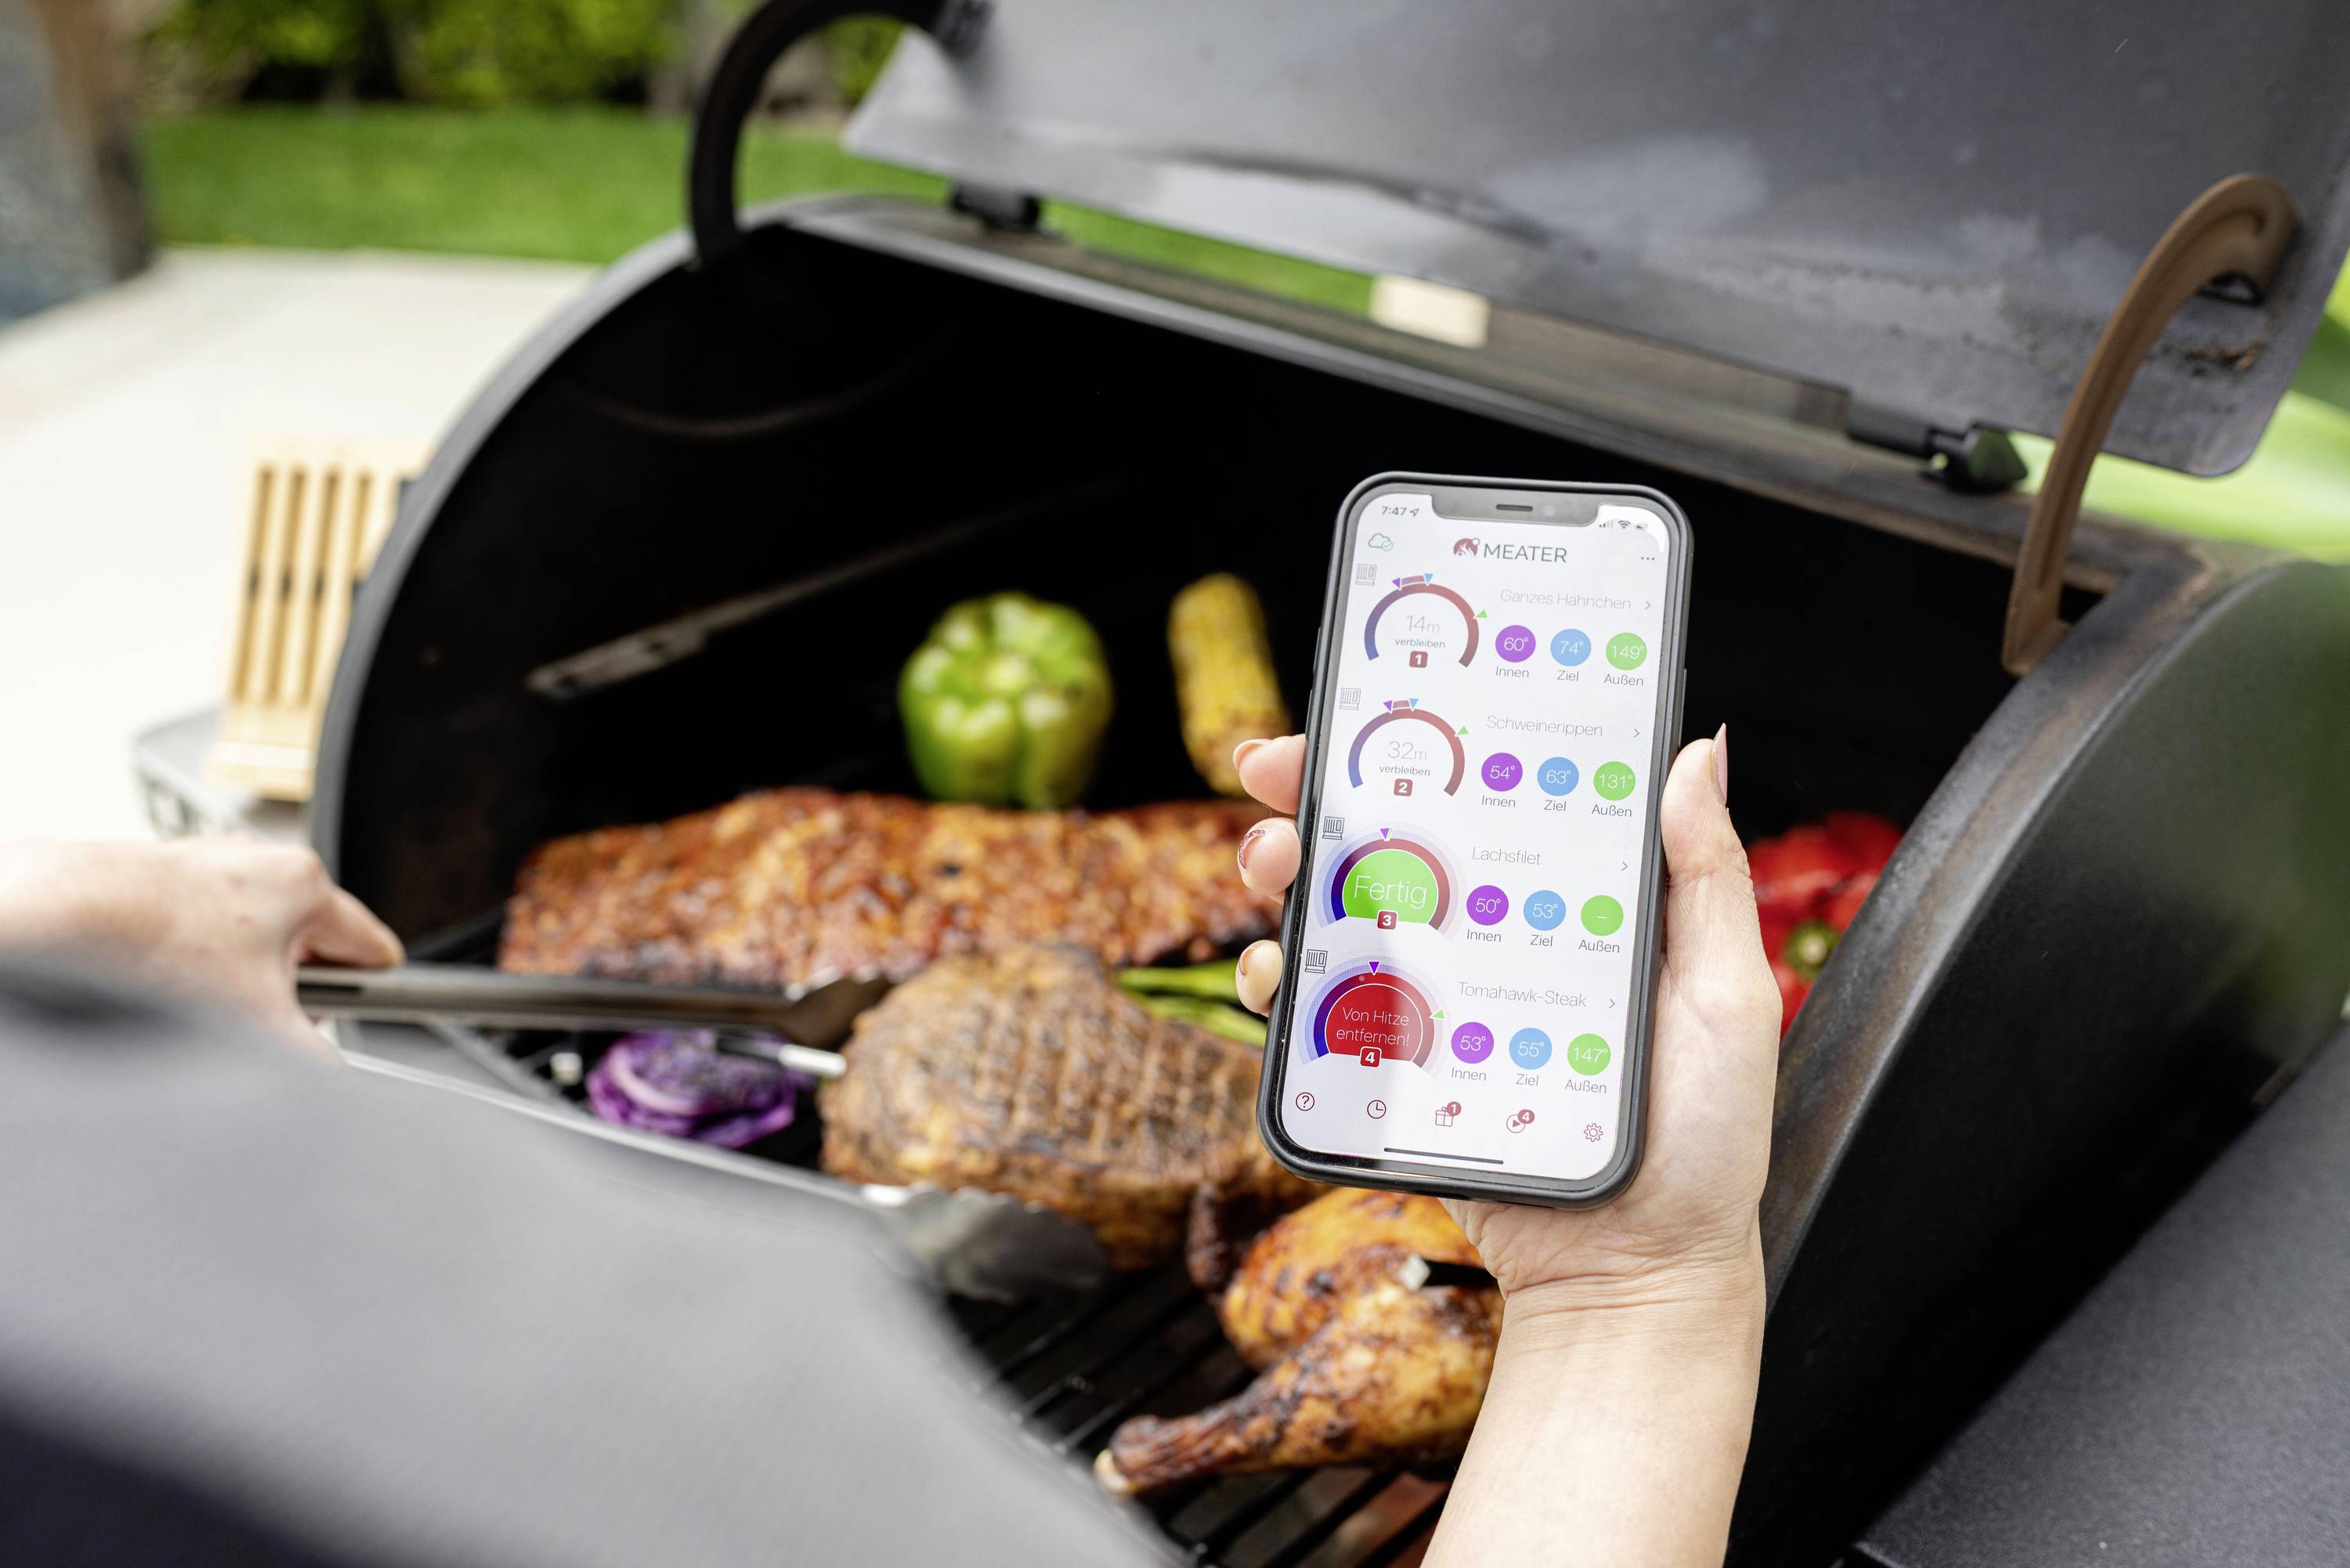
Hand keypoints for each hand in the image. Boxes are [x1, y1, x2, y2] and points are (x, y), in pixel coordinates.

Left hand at [0, 840, 402, 1050]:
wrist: (64, 915)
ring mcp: (211, 861)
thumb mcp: (258, 1022)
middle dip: (294, 984)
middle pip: (310, 941)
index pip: (371, 944)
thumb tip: (331, 1082)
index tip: (373, 1013)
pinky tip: (171, 975)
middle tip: (264, 1015)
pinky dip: (199, 953)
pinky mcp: (166, 873)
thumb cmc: (154, 945)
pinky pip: (207, 922)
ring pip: (255, 932)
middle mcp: (261, 861)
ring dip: (244, 970)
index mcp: (303, 883)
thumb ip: (314, 1058)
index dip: (375, 989)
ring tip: (206, 995)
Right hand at [1230, 730, 1779, 1319]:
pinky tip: (1273, 970)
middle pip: (1392, 844)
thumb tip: (1696, 753)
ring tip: (1272, 862)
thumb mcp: (1725, 995)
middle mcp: (1493, 943)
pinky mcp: (1397, 1070)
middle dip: (1322, 793)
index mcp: (1565, 904)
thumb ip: (1707, 879)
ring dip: (1287, 873)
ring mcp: (1438, 1006)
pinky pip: (1319, 1016)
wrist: (1637, 1277)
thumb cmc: (1703, 1145)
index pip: (1488, 799)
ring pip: (1340, 916)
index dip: (1427, 744)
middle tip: (1281, 772)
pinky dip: (1279, 983)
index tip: (1379, 703)